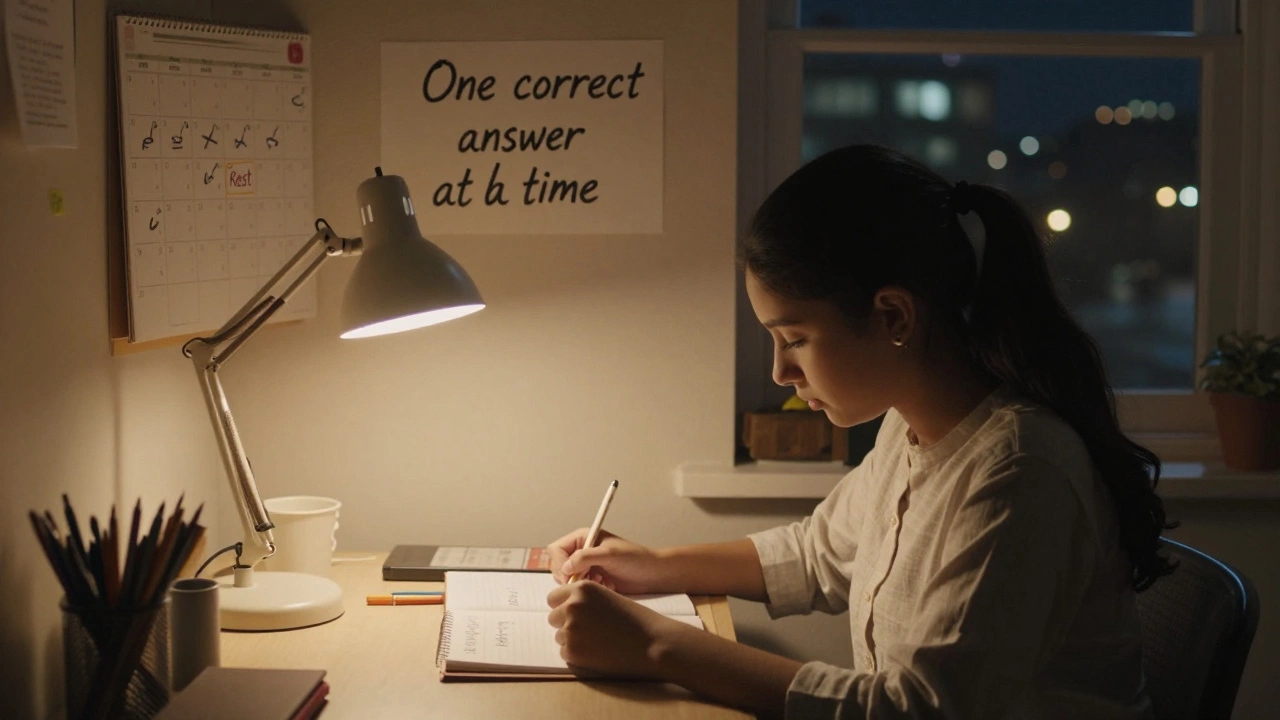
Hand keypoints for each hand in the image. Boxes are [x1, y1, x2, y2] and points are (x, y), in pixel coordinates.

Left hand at [546, 580, 687, 678]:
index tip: (575, 614)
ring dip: (573, 639)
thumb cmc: (635, 619)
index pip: (553, 598)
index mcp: (582, 588)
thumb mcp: (608, 596)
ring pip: (559, 636)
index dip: (564, 606)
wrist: (652, 643)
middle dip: (566, 623)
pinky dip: (577, 654)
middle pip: (553, 617)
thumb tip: (564, 606)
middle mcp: (572, 606)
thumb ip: (585, 598)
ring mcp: (570, 629)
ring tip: (598, 641)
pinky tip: (597, 652)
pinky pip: (565, 652)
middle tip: (589, 630)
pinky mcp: (573, 651)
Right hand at [547, 528, 667, 592]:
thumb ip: (585, 558)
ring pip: (567, 580)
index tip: (569, 576)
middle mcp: (581, 551)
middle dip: (570, 576)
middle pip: (558, 566)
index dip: (559, 564)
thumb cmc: (635, 559)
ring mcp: (586, 566)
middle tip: (588, 580)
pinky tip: (605, 587)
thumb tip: (565, 568)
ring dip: (581, 584)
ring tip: (600, 582)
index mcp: (583, 538)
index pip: (556, 550)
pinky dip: (589, 590)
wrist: (652, 574)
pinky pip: (579, 588)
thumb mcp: (609, 554)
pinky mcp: (592, 580)